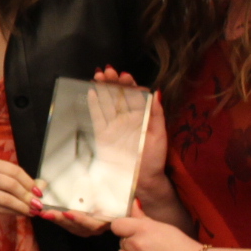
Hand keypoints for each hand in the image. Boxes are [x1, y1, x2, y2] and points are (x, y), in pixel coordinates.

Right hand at [0, 155, 43, 218]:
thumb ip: (15, 179)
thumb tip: (41, 185)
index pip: (14, 171)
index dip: (29, 182)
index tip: (39, 192)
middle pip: (11, 184)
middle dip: (27, 196)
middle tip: (38, 205)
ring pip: (6, 198)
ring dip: (22, 206)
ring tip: (33, 212)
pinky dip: (12, 212)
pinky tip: (20, 213)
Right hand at [95, 67, 168, 203]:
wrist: (143, 179)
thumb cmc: (154, 158)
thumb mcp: (159, 134)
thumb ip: (156, 113)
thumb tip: (155, 92)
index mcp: (141, 116)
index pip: (134, 95)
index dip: (129, 84)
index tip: (125, 75)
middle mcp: (126, 118)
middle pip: (118, 95)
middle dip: (113, 82)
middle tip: (108, 71)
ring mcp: (113, 126)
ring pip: (106, 102)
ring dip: (102, 88)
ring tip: (98, 75)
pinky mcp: (103, 134)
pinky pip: (97, 117)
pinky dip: (94, 105)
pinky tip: (91, 92)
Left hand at [106, 199, 203, 250]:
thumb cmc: (181, 246)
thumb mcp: (163, 227)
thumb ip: (143, 216)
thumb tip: (133, 203)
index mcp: (143, 229)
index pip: (117, 225)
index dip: (124, 227)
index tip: (131, 230)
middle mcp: (136, 245)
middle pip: (120, 240)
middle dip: (130, 241)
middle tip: (146, 245)